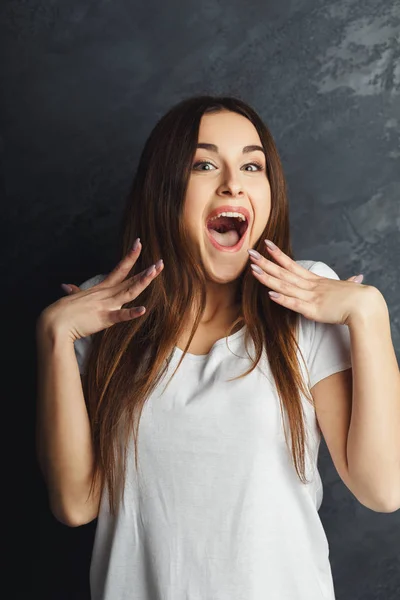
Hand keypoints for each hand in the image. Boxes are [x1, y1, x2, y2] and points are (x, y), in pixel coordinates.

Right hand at [38, 240, 163, 341]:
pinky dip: (131, 313)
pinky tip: (143, 309)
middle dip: (146, 271)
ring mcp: (106, 305)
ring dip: (142, 282)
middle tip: (161, 262)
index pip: (120, 268)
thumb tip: (66, 286)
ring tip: (154, 272)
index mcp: (102, 288)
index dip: (130, 256)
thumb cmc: (62, 310)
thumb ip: (74, 291)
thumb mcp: (72, 298)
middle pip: (130, 279)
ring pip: (129, 292)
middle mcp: (107, 294)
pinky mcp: (104, 319)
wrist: (54, 322)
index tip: (139, 243)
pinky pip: (120, 316)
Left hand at [248, 240, 381, 325]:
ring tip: (253, 270)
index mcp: (316, 281)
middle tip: (249, 253)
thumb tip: (358, 278)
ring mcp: (310, 297)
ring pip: (285, 285)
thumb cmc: (358, 298)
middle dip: (265, 262)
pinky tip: (270, 294)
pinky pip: (294, 303)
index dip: (278, 255)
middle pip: (283, 272)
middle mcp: (310, 286)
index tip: (266, 245)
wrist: (366, 305)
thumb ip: (349, 283)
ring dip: (268, 278)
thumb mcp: (349, 288)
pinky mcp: (313, 310)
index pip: (293, 265)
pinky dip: (282, 299)